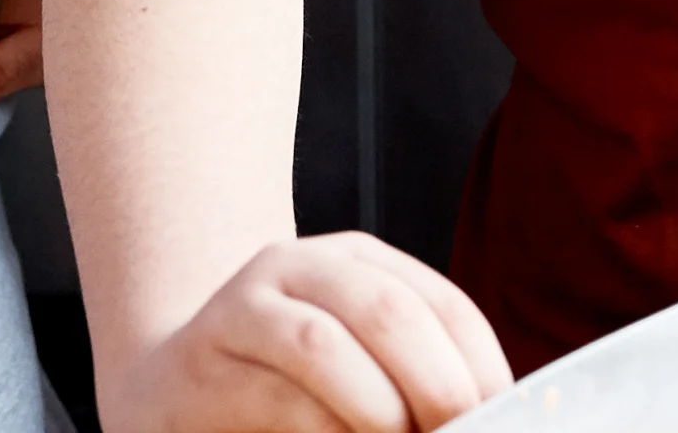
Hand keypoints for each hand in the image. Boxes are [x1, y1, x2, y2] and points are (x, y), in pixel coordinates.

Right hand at [111, 234, 509, 432]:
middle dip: (438, 387)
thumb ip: (414, 380)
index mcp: (355, 261)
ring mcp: (242, 309)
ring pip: (324, 347)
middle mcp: (297, 267)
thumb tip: (491, 418)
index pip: (444, 306)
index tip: (504, 421)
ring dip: (378, 411)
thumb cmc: (287, 386)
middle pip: (388, 312)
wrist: (173, 384)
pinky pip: (275, 398)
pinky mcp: (202, 362)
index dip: (483, 371)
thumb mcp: (360, 365)